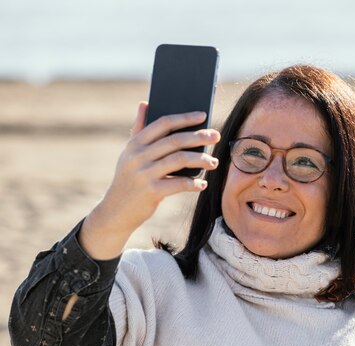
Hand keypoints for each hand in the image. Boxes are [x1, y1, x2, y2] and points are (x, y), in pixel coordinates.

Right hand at [79, 102, 220, 258]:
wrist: (116, 211)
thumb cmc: (128, 180)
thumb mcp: (128, 154)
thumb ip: (138, 129)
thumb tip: (144, 103)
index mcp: (135, 144)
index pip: (163, 123)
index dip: (184, 118)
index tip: (202, 116)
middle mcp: (138, 156)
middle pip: (174, 140)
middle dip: (198, 137)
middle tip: (216, 136)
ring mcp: (144, 174)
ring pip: (179, 160)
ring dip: (200, 159)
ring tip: (214, 162)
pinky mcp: (151, 192)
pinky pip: (178, 184)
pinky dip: (192, 184)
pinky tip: (202, 184)